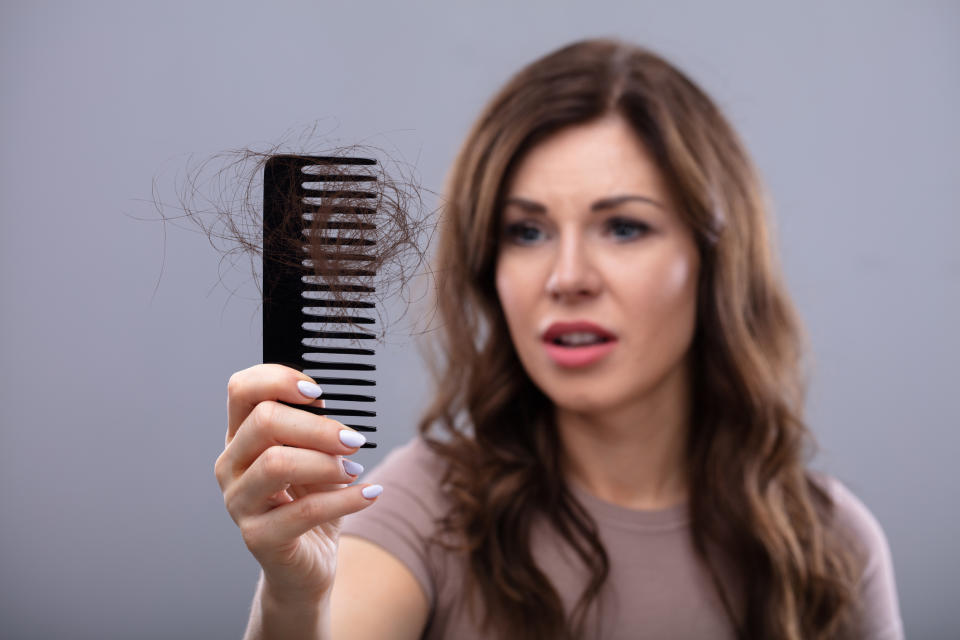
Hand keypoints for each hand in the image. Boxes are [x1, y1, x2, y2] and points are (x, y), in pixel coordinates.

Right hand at [215, 363, 381, 603]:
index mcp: (240, 437)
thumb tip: (320, 402)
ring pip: (276, 464)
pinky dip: (346, 499)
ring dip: (326, 462)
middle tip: (352, 439)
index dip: (278, 380)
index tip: (317, 392)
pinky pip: (305, 511)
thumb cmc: (309, 502)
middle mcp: (230, 466)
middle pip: (264, 422)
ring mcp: (238, 503)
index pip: (241, 390)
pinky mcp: (258, 537)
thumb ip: (311, 428)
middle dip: (317, 427)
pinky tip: (370, 492)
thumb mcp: (313, 457)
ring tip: (354, 469)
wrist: (307, 564)